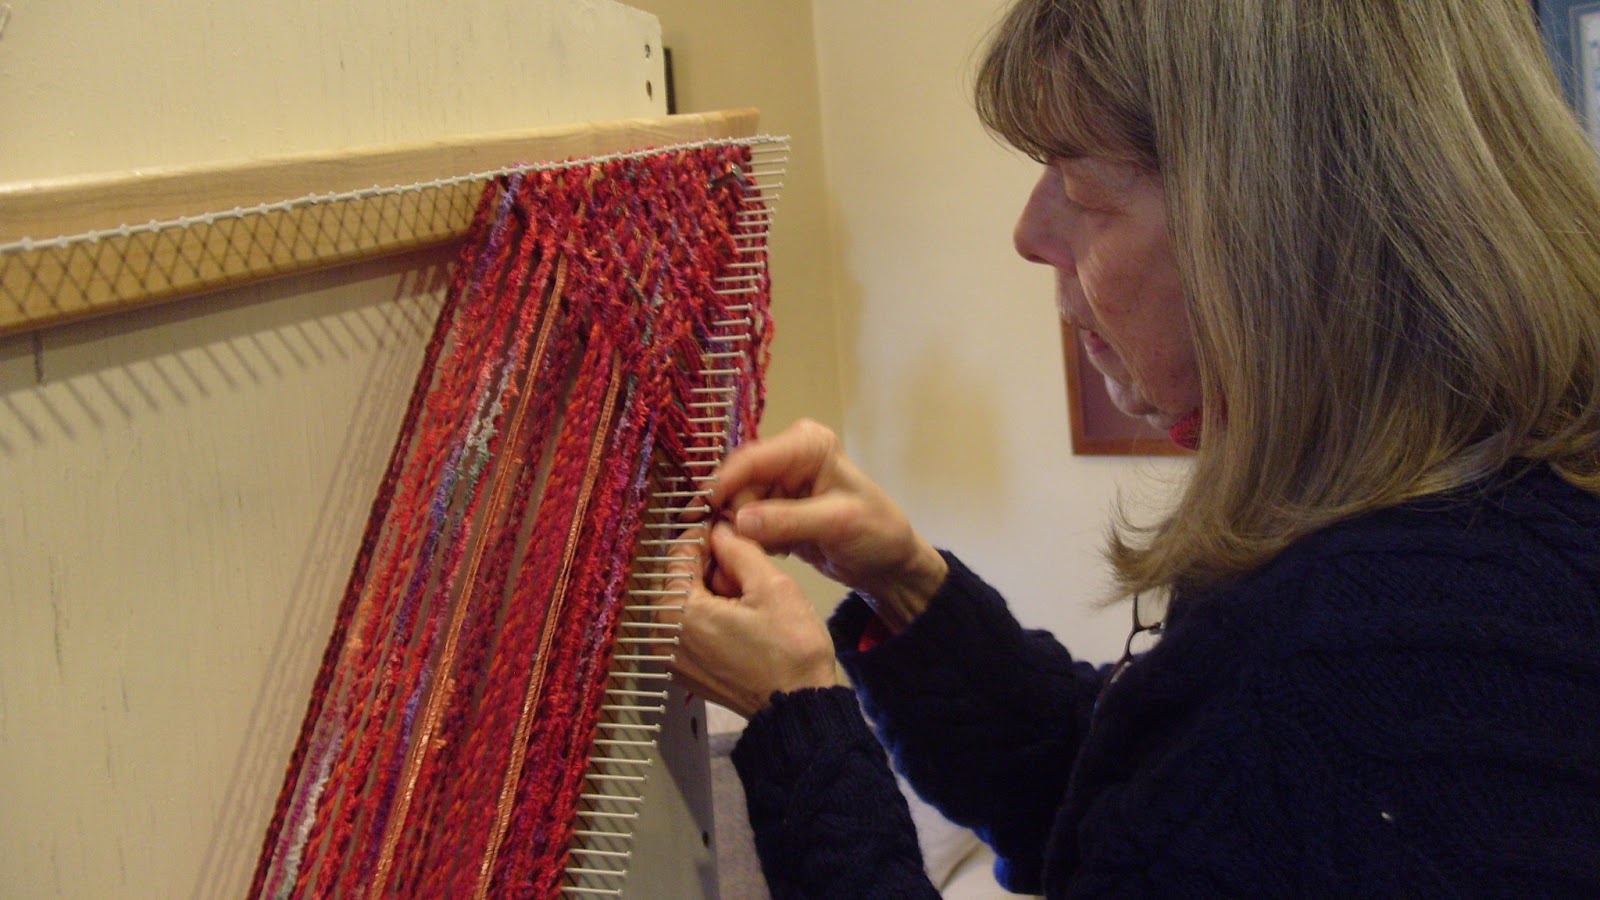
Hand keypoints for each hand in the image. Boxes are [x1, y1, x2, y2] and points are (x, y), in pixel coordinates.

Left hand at [668, 523, 837, 717]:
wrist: (798, 709)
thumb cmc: (790, 649)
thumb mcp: (772, 586)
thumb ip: (739, 549)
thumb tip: (719, 529)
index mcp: (676, 611)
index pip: (678, 552)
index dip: (707, 533)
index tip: (732, 526)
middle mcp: (661, 635)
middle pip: (680, 578)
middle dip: (712, 566)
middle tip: (750, 569)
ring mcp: (671, 657)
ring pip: (686, 602)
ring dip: (714, 591)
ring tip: (750, 597)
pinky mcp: (685, 670)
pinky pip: (691, 627)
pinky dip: (712, 615)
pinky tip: (743, 620)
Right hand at [710, 419, 946, 629]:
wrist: (889, 563)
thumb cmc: (877, 533)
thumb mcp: (838, 524)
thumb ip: (788, 520)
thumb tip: (738, 520)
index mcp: (807, 445)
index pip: (752, 459)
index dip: (722, 485)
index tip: (699, 515)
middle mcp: (788, 457)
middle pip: (738, 483)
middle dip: (731, 515)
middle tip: (732, 548)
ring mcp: (780, 483)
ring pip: (736, 505)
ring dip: (740, 532)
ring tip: (759, 554)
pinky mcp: (774, 509)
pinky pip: (745, 522)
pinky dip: (749, 540)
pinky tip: (769, 554)